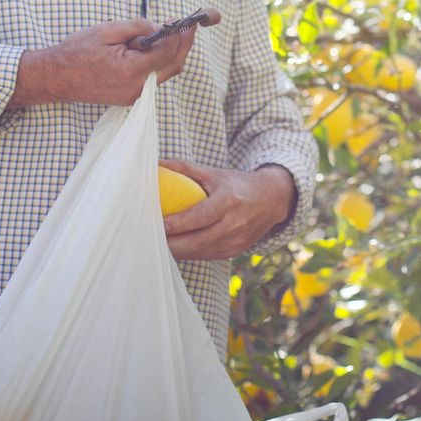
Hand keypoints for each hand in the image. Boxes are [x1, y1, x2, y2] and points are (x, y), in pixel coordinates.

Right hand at [5, 17, 196, 109]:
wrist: (56, 77)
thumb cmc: (77, 52)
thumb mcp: (107, 30)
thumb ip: (137, 28)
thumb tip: (160, 28)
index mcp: (130, 71)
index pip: (166, 52)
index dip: (178, 35)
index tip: (183, 21)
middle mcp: (136, 89)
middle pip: (173, 66)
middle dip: (183, 45)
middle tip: (187, 27)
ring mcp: (134, 97)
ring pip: (165, 74)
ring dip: (171, 54)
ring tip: (168, 34)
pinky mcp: (130, 98)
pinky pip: (153, 79)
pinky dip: (158, 63)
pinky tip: (152, 48)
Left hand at [160, 160, 295, 260]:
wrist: (273, 200)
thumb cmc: (237, 185)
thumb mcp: (215, 174)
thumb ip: (185, 169)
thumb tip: (156, 164)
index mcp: (229, 202)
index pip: (200, 217)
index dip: (178, 224)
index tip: (157, 225)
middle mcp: (235, 224)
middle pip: (197, 241)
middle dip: (171, 243)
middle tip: (148, 238)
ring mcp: (236, 241)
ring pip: (200, 252)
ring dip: (178, 251)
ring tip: (157, 244)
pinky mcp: (235, 251)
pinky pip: (206, 256)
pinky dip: (189, 253)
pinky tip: (175, 247)